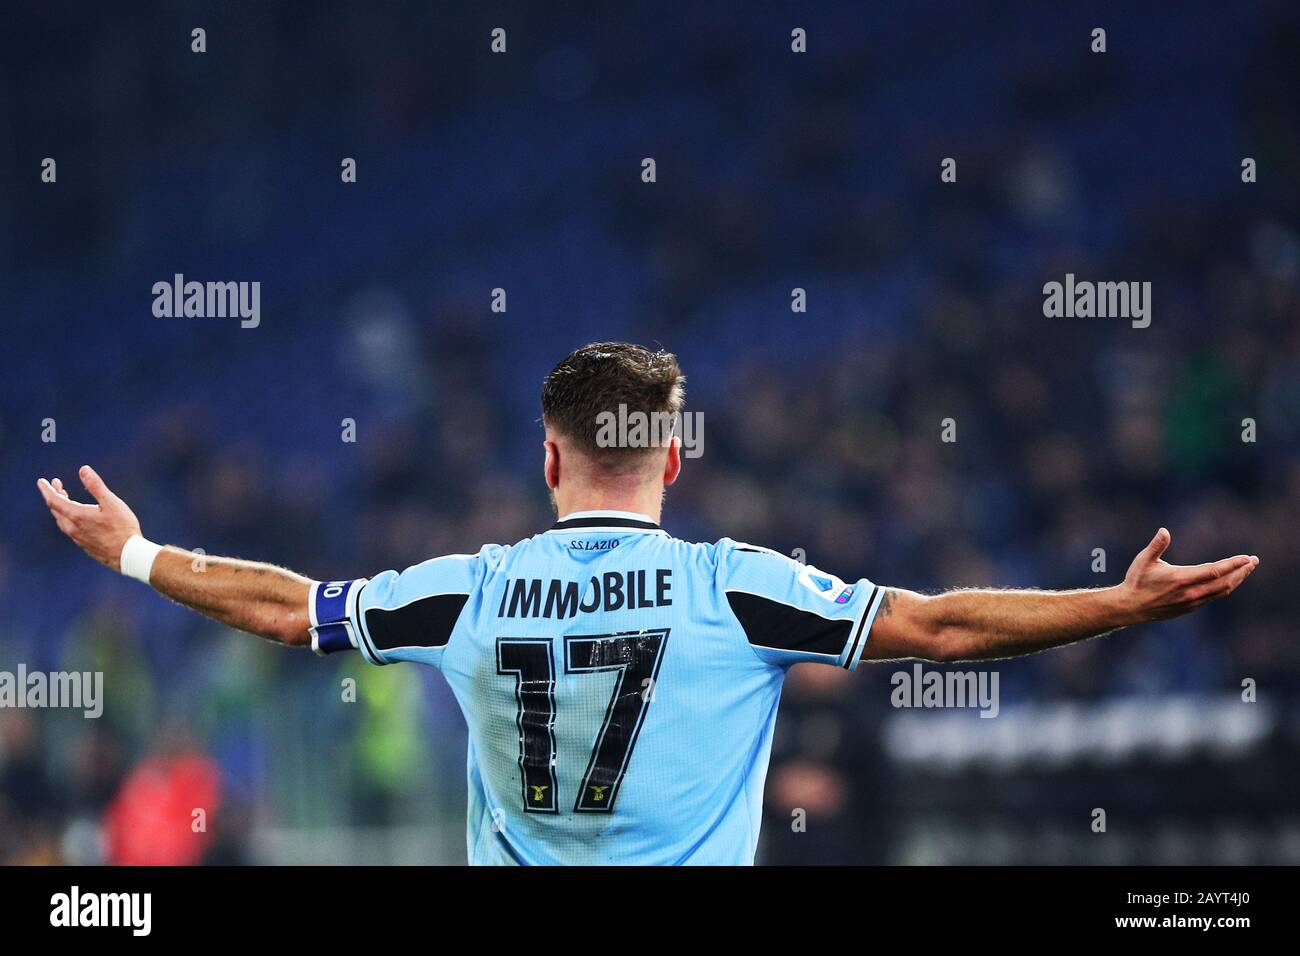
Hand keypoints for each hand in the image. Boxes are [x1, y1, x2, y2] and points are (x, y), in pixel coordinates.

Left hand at [37, 466, 141, 571]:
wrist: (128, 555)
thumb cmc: (122, 528)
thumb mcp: (111, 503)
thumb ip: (96, 486)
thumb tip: (83, 469)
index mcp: (77, 516)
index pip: (54, 501)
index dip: (47, 490)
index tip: (42, 482)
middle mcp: (73, 528)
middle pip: (56, 510)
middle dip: (54, 495)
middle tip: (56, 484)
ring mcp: (77, 538)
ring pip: (61, 520)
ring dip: (60, 507)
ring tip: (64, 497)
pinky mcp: (83, 544)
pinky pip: (68, 528)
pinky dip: (67, 517)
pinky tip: (76, 516)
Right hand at [1119, 528, 1258, 623]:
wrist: (1131, 607)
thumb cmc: (1137, 580)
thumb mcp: (1143, 560)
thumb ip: (1156, 546)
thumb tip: (1164, 531)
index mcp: (1181, 578)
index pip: (1215, 571)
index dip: (1233, 564)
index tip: (1246, 558)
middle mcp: (1190, 592)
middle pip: (1225, 583)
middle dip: (1241, 571)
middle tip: (1253, 561)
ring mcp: (1192, 602)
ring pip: (1222, 591)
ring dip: (1237, 580)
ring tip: (1246, 569)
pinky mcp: (1191, 607)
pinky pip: (1215, 597)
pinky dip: (1226, 587)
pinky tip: (1230, 580)